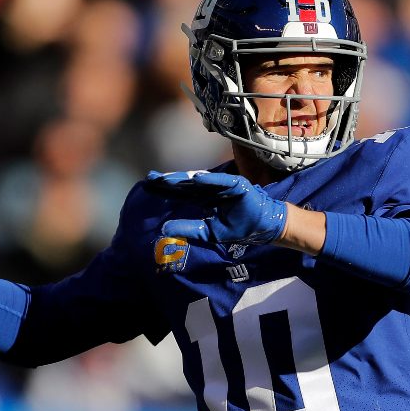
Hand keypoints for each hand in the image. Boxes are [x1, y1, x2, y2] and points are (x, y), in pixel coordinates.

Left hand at [143, 171, 286, 243]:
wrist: (263, 227)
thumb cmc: (238, 227)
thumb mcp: (209, 232)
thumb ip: (189, 229)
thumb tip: (164, 229)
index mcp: (204, 198)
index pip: (180, 192)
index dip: (164, 189)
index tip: (146, 186)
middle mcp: (211, 189)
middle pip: (186, 183)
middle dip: (168, 181)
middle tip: (149, 178)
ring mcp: (224, 186)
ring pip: (200, 180)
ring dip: (184, 178)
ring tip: (167, 178)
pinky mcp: (238, 186)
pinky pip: (223, 182)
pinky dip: (212, 179)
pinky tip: (198, 177)